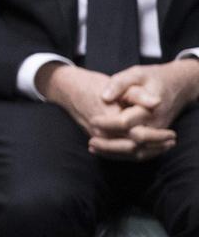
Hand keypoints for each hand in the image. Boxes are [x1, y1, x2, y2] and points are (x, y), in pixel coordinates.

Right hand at [36, 62, 169, 159]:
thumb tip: (157, 102)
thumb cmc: (94, 85)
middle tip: (172, 141)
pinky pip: (119, 154)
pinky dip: (135, 154)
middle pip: (135, 149)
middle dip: (156, 147)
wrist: (69, 90)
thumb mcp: (118, 85)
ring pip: (127, 154)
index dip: (158, 136)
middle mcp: (103, 134)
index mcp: (110, 120)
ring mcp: (99, 139)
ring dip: (148, 152)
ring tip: (164, 147)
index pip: (139, 136)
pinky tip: (146, 150)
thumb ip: (138, 95)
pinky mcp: (98, 141)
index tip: (172, 133)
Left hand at [87, 60, 198, 158]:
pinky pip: (142, 153)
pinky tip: (104, 151)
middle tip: (91, 140)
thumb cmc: (152, 78)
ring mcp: (158, 134)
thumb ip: (119, 84)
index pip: (125, 122)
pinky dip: (124, 155)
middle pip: (132, 143)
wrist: (176, 86)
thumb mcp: (135, 74)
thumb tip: (105, 97)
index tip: (92, 120)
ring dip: (115, 153)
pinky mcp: (157, 139)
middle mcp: (156, 124)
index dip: (107, 123)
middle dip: (110, 144)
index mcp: (150, 109)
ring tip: (93, 147)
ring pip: (138, 152)